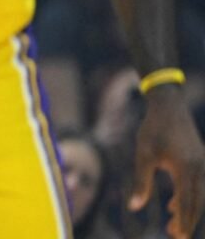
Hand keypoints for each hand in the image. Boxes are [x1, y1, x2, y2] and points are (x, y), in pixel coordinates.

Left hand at [128, 85, 204, 237]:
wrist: (168, 106)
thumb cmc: (153, 129)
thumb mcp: (143, 154)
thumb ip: (140, 181)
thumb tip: (134, 206)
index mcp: (187, 168)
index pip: (188, 202)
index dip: (184, 221)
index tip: (178, 237)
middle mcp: (200, 168)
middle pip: (197, 203)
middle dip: (187, 220)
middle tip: (173, 235)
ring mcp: (203, 165)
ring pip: (200, 196)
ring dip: (188, 210)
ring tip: (172, 224)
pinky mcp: (200, 161)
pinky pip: (199, 186)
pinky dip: (189, 198)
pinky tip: (174, 205)